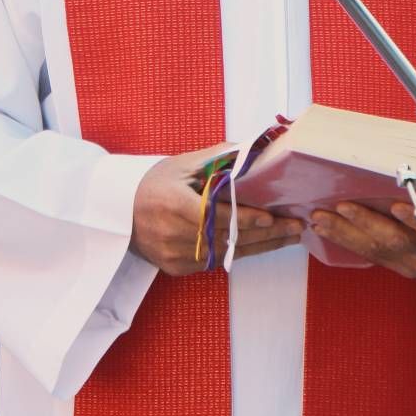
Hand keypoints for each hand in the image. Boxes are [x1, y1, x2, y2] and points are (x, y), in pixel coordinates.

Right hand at [131, 145, 302, 275]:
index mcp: (172, 205)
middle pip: (227, 237)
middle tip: (297, 226)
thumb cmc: (152, 182)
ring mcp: (174, 255)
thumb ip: (217, 157)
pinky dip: (241, 253)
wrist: (118, 212)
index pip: (215, 216)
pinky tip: (265, 244)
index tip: (272, 217)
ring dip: (261, 246)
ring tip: (290, 236)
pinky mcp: (177, 268)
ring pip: (226, 254)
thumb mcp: (181, 164)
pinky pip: (215, 261)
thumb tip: (251, 147)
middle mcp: (172, 234)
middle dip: (267, 234)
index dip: (244, 218)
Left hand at [310, 199, 415, 279]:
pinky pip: (369, 253)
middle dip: (366, 224)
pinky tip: (324, 229)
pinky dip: (344, 240)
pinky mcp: (397, 264)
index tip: (398, 207)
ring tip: (322, 219)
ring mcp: (411, 263)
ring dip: (347, 234)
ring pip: (376, 250)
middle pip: (395, 241)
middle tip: (342, 207)